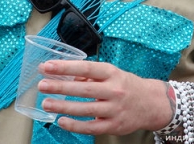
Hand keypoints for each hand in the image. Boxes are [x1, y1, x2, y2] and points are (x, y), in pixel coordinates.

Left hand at [37, 60, 172, 135]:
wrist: (151, 103)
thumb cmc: (126, 85)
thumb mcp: (112, 74)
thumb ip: (90, 76)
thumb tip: (65, 75)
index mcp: (112, 73)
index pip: (86, 68)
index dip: (66, 67)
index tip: (48, 66)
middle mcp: (114, 90)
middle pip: (84, 89)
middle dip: (60, 87)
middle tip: (42, 85)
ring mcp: (114, 109)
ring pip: (85, 109)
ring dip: (63, 106)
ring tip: (46, 103)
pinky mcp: (114, 126)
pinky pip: (91, 127)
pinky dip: (75, 125)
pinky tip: (61, 120)